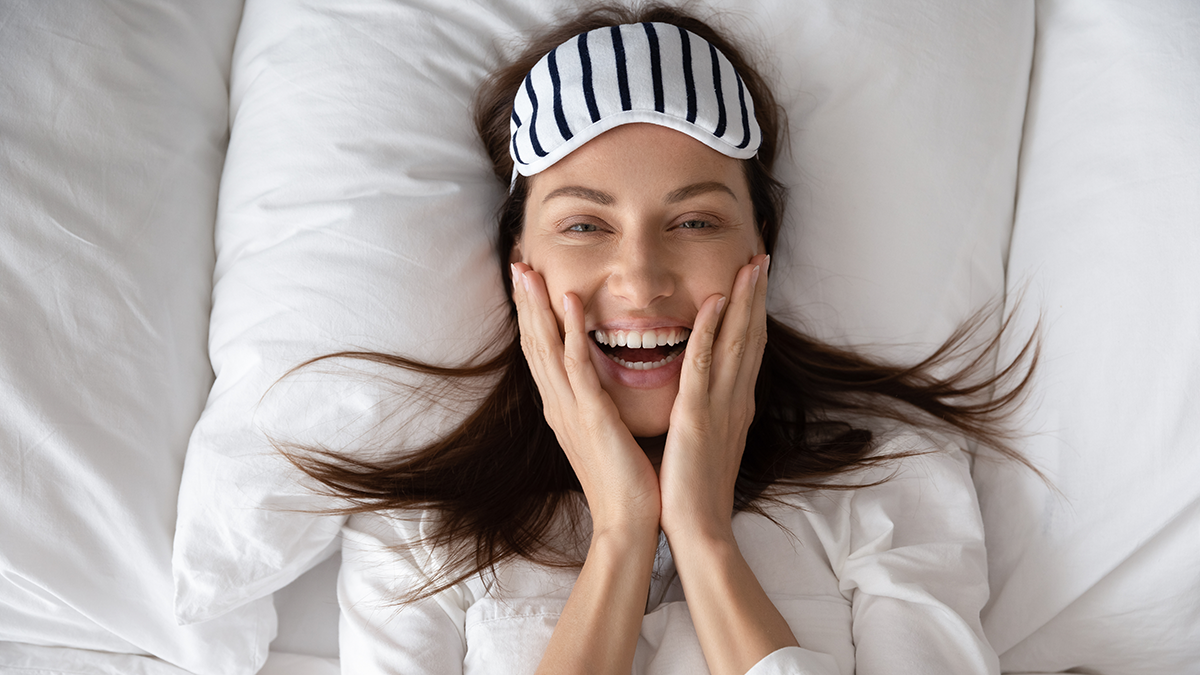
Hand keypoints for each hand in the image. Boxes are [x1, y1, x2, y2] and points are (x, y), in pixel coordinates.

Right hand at [510, 262, 660, 538]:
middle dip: (525, 303)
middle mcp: (559, 405)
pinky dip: (569, 333)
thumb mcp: (603, 435)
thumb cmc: (624, 482)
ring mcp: (571, 410)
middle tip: (516, 263)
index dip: (533, 315)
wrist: (628, 523)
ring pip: (547, 348)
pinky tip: (569, 302)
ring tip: (529, 272)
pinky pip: (577, 367)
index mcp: (564, 408)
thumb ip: (596, 406)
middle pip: (534, 343)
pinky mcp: (590, 417)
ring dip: (537, 307)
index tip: (527, 282)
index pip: (542, 352)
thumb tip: (597, 387)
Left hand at [658, 254, 769, 542]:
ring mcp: (721, 406)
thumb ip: (708, 412)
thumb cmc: (695, 491)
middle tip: (760, 256)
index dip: (752, 312)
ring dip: (743, 301)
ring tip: (750, 264)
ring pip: (737, 342)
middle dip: (756, 295)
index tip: (754, 280)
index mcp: (734, 405)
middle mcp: (735, 400)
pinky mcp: (697, 416)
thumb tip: (702, 394)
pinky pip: (705, 365)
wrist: (697, 529)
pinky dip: (712, 332)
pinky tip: (716, 304)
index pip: (747, 349)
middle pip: (751, 336)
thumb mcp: (706, 441)